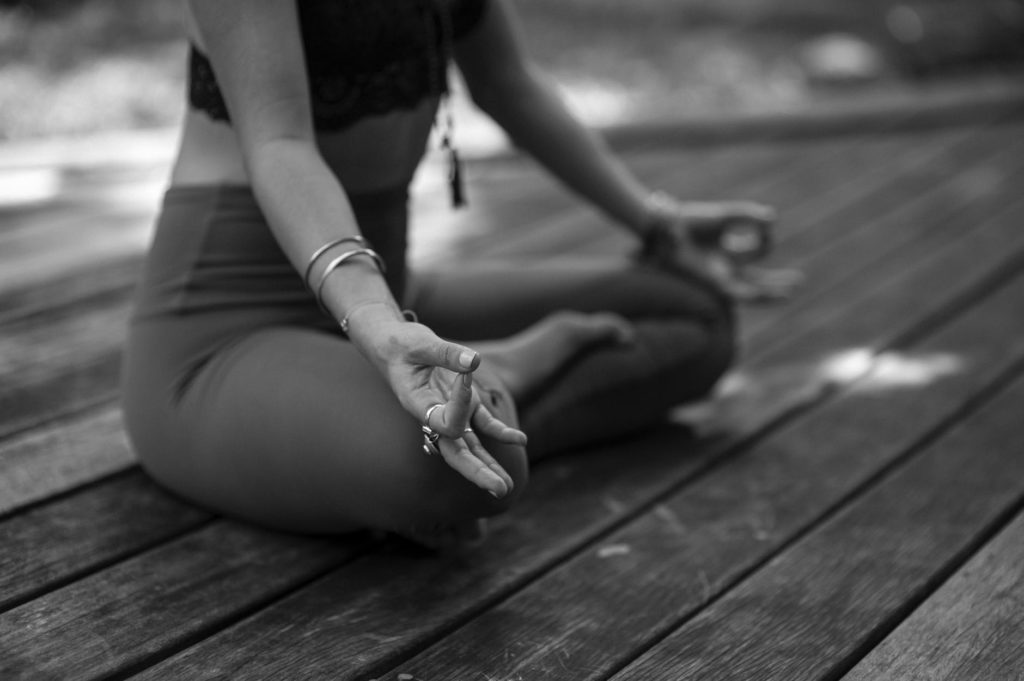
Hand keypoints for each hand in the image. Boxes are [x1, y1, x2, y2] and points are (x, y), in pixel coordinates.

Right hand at [361, 316, 526, 497]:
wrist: (394, 347)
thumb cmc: (401, 345)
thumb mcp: (420, 343)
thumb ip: (446, 353)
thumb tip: (474, 360)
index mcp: (418, 405)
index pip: (445, 420)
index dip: (460, 404)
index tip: (465, 372)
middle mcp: (434, 416)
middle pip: (456, 453)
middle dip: (478, 472)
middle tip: (500, 490)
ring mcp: (452, 412)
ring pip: (471, 447)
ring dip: (489, 466)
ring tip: (507, 487)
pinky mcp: (465, 405)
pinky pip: (484, 425)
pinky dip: (502, 432)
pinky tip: (522, 440)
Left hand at [638, 195, 802, 301]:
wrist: (667, 228)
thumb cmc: (692, 221)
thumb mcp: (727, 216)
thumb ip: (750, 216)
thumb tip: (773, 221)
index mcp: (728, 252)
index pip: (757, 250)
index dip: (766, 237)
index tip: (764, 223)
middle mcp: (725, 268)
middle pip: (756, 279)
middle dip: (777, 282)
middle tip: (800, 281)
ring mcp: (719, 277)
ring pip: (749, 292)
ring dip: (770, 294)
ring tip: (790, 293)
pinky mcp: (712, 284)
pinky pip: (737, 293)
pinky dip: (754, 294)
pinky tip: (768, 295)